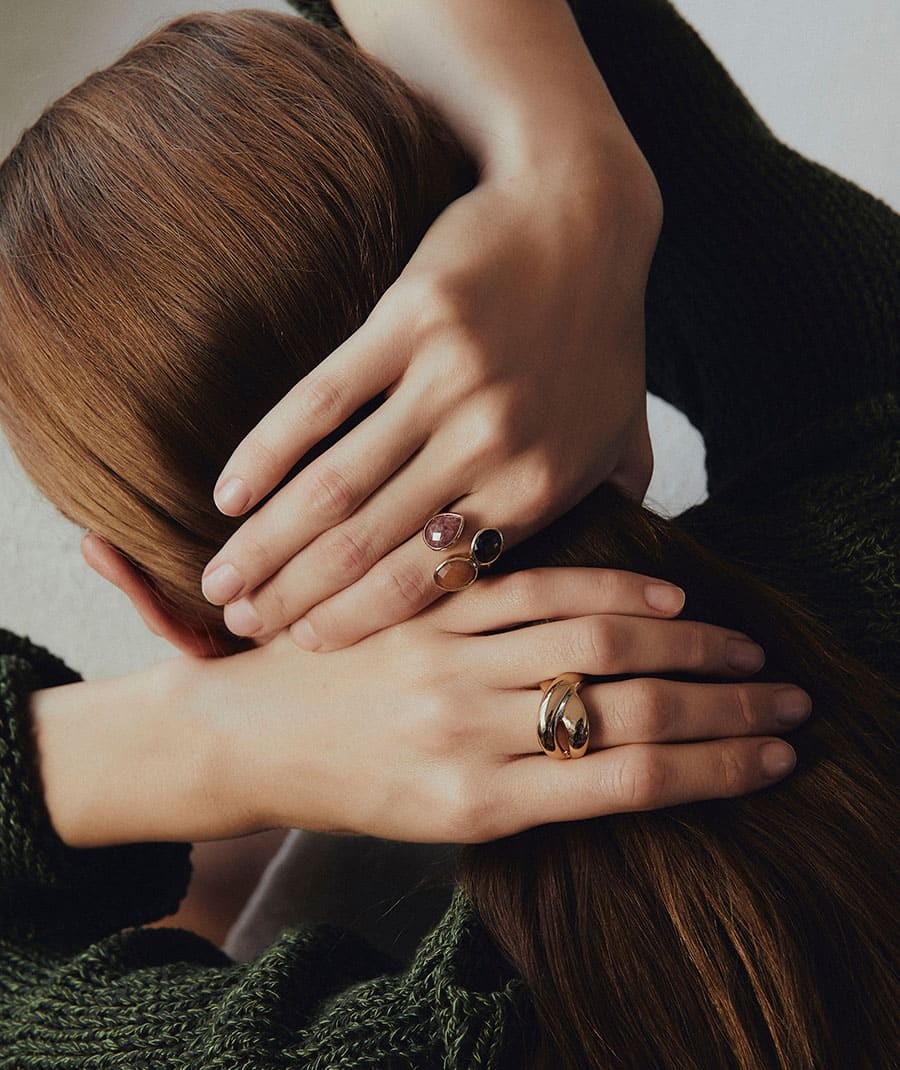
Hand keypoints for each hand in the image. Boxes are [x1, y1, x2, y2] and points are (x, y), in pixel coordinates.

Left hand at [200, 569, 804, 843]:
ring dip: (685, 646)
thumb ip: (525, 788)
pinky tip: (659, 597)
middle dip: (725, 705)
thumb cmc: (344, 789)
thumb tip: (628, 756)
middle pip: (628, 710)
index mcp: (478, 804)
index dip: (718, 767)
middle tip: (787, 695)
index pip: (629, 782)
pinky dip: (605, 589)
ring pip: (592, 642)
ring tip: (743, 646)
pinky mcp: (423, 610)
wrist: (239, 738)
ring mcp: (445, 660)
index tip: (777, 756)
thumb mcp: (433, 819)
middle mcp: (468, 732)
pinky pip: (527, 587)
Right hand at [202, 138, 660, 650]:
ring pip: (336, 486)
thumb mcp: (617, 440)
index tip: (305, 647)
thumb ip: (603, 516)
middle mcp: (491, 444)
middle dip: (295, 599)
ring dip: (266, 543)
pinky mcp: (411, 317)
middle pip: (369, 544)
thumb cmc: (597, 339)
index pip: (429, 580)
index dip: (357, 621)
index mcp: (537, 489)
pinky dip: (266, 451)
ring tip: (219, 581)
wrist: (583, 214)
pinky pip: (321, 399)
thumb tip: (592, 587)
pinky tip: (229, 493)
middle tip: (239, 629)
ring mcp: (449, 380)